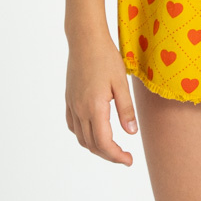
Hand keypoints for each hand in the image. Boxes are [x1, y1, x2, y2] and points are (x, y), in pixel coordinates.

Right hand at [65, 35, 138, 165]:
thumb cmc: (106, 58)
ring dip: (96, 147)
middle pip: (92, 144)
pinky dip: (83, 135)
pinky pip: (73, 125)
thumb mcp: (121, 83)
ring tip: (113, 148)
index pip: (104, 143)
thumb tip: (131, 134)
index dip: (117, 156)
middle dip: (109, 155)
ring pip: (80, 138)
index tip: (129, 160)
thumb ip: (126, 110)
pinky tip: (94, 132)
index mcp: (94, 107)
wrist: (85, 39)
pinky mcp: (69, 99)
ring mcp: (72, 105)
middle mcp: (80, 109)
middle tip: (125, 157)